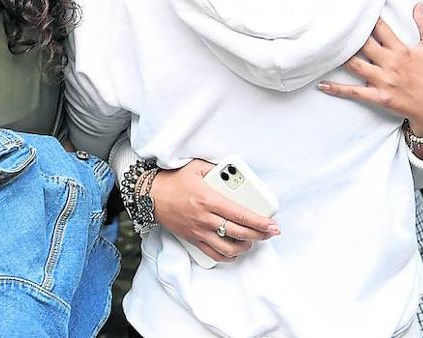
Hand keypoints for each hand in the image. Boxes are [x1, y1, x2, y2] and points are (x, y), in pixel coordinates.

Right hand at [149, 159, 279, 263]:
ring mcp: (198, 231)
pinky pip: (214, 255)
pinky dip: (228, 256)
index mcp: (208, 199)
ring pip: (228, 248)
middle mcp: (205, 218)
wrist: (150, 196)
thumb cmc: (174, 180)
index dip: (259, 222)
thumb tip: (234, 173)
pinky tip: (235, 250)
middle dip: (259, 235)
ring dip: (245, 246)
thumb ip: (216, 169)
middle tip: (270, 233)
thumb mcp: (196, 167)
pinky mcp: (193, 239)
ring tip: (253, 240)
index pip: (240, 215)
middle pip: (238, 233)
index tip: (273, 225)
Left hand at [319, 3, 422, 137]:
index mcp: (401, 50)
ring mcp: (383, 80)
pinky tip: (322, 85)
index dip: (367, 18)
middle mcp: (390, 63)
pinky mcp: (378, 96)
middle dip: (349, 35)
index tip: (353, 10)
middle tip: (333, 26)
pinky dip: (337, 89)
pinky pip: (354, 92)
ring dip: (340, 57)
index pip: (380, 29)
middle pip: (363, 44)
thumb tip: (418, 5)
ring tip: (323, 50)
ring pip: (355, 65)